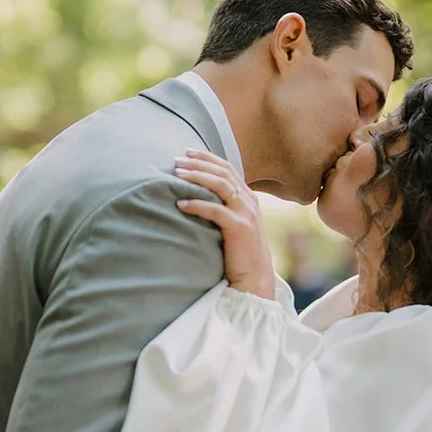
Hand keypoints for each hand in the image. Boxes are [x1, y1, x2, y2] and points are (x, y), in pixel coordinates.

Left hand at [173, 149, 276, 299]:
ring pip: (220, 185)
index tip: (187, 153)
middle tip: (176, 160)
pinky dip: (197, 204)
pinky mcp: (239, 228)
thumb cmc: (240, 254)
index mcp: (248, 197)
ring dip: (197, 177)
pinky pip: (215, 210)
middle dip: (198, 163)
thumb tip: (200, 196)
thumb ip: (224, 208)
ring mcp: (246, 213)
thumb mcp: (235, 224)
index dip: (207, 158)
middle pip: (222, 172)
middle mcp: (249, 201)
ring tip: (177, 175)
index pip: (227, 168)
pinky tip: (181, 204)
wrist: (255, 278)